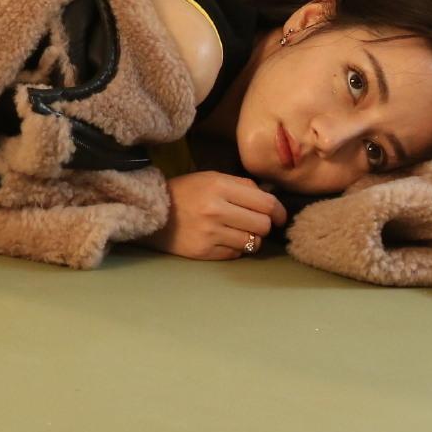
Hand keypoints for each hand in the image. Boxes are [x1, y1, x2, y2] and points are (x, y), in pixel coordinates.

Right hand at [138, 170, 287, 260]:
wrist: (152, 211)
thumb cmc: (186, 192)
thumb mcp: (211, 178)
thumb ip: (241, 186)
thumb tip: (270, 200)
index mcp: (219, 187)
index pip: (265, 203)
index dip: (279, 212)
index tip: (279, 216)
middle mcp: (216, 210)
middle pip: (262, 225)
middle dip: (264, 225)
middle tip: (256, 224)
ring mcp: (210, 233)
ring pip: (252, 242)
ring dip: (251, 238)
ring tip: (240, 232)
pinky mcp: (204, 251)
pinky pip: (235, 254)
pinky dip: (235, 248)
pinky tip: (225, 240)